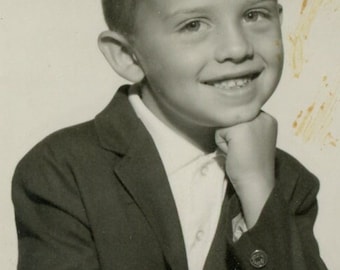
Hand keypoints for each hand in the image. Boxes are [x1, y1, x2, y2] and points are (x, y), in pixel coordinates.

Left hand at [215, 111, 277, 227]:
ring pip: (225, 124)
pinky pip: (219, 132)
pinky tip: (234, 154)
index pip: (242, 116)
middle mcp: (262, 116)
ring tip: (239, 152)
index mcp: (268, 118)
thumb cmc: (253, 165)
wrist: (256, 182)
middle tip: (243, 151)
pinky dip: (222, 145)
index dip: (239, 133)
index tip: (248, 148)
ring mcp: (251, 121)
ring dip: (227, 140)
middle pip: (233, 118)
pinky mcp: (239, 129)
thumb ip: (248, 127)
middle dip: (233, 135)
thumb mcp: (255, 138)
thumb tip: (228, 119)